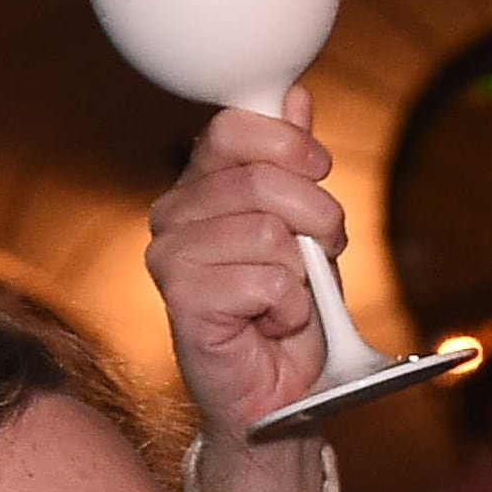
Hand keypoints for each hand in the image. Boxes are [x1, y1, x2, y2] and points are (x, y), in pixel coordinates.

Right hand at [147, 87, 343, 491]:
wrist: (282, 394)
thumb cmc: (289, 314)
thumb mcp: (306, 228)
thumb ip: (294, 165)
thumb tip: (293, 98)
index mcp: (201, 186)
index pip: (235, 128)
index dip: (290, 146)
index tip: (319, 173)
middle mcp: (175, 215)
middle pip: (263, 180)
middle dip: (317, 220)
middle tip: (318, 258)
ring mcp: (172, 258)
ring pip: (268, 232)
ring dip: (302, 273)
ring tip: (288, 299)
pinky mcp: (183, 302)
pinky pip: (266, 281)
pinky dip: (289, 310)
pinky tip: (271, 326)